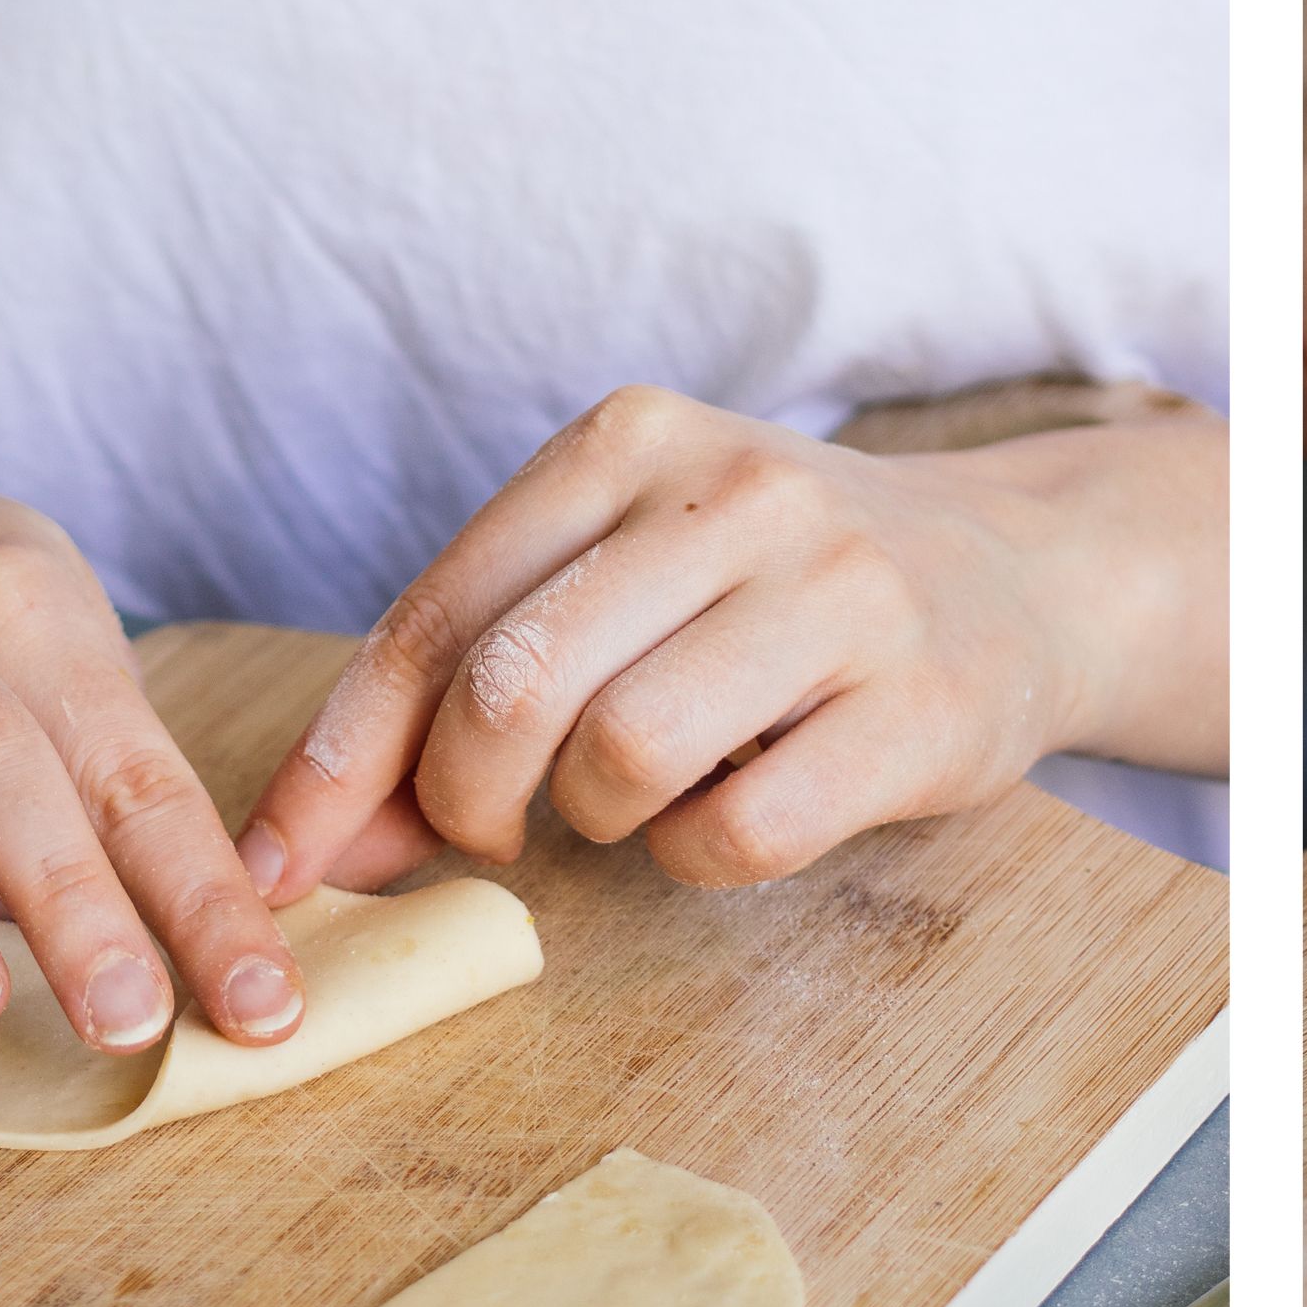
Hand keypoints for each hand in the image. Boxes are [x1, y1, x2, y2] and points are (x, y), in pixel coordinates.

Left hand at [234, 391, 1223, 896]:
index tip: (283, 867)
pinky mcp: (919, 706)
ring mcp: (841, 593)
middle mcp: (738, 493)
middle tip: (494, 836)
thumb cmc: (777, 594)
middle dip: (463, 802)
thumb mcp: (626, 578)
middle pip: (515, 687)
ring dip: (600, 821)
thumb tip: (319, 848)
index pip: (440, 611)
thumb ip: (471, 682)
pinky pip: (740, 831)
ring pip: (625, 757)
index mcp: (635, 439)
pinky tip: (729, 819)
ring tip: (645, 796)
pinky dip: (700, 858)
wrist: (1023, 574)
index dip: (344, 757)